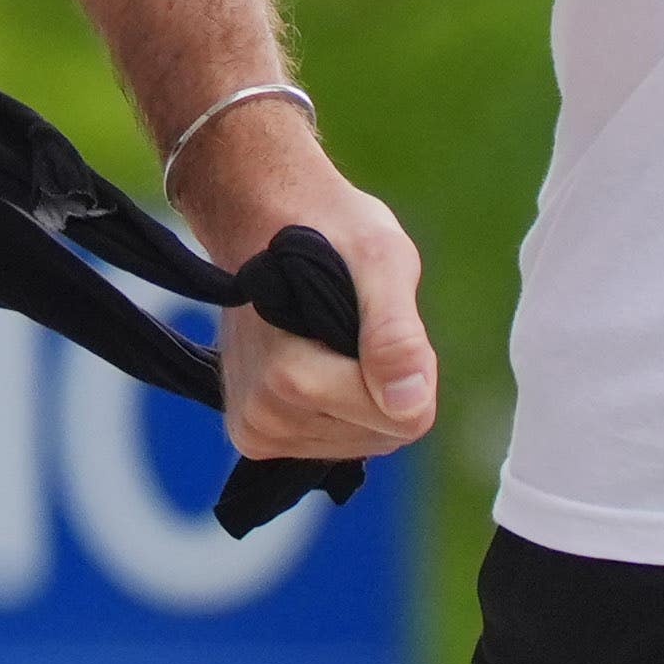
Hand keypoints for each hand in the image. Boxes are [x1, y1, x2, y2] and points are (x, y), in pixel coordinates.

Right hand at [173, 107, 435, 461]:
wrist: (264, 221)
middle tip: (355, 319)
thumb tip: (409, 403)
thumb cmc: (330, 232)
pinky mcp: (254, 437)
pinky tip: (318, 359)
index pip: (405, 420)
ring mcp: (255, 432)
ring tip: (329, 334)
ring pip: (361, 440)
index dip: (409, 365)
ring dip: (362, 391)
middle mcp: (263, 418)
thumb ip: (396, 332)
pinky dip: (341, 405)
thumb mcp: (381, 259)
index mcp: (289, 379)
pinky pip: (333, 442)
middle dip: (385, 381)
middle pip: (383, 434)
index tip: (379, 315)